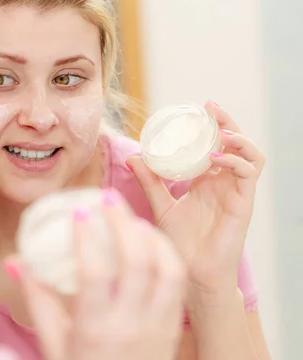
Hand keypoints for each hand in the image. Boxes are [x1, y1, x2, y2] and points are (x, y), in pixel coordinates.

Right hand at [8, 188, 185, 359]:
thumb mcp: (53, 342)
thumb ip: (37, 299)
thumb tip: (15, 261)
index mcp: (94, 329)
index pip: (96, 274)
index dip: (87, 238)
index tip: (78, 211)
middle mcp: (130, 325)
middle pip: (138, 262)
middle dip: (123, 222)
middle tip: (108, 198)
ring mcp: (157, 326)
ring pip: (167, 268)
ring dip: (152, 235)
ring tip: (132, 217)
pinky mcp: (173, 326)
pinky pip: (178, 282)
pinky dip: (167, 253)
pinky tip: (150, 240)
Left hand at [127, 100, 264, 302]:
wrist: (191, 274)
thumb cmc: (180, 242)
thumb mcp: (161, 205)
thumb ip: (149, 181)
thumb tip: (132, 156)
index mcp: (206, 180)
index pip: (214, 144)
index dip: (210, 126)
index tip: (195, 109)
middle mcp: (223, 182)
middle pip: (235, 143)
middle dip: (226, 122)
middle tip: (209, 108)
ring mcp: (235, 192)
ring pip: (250, 154)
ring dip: (237, 137)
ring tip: (219, 129)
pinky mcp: (243, 204)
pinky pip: (248, 174)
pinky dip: (235, 161)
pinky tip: (215, 158)